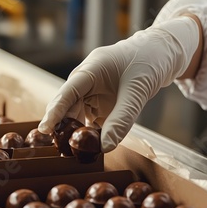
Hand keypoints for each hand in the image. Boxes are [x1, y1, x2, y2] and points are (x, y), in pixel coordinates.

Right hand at [38, 16, 199, 151]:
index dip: (54, 112)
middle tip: (61, 151)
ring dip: (76, 134)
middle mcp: (84, 82)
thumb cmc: (149, 62)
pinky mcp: (98, 103)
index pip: (66, 93)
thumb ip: (122, 119)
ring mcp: (91, 93)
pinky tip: (90, 148)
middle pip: (67, 107)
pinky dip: (89, 134)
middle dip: (63, 128)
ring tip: (75, 154)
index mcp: (90, 71)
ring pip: (76, 117)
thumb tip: (104, 147)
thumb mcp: (137, 91)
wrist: (162, 54)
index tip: (44, 130)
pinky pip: (89, 121)